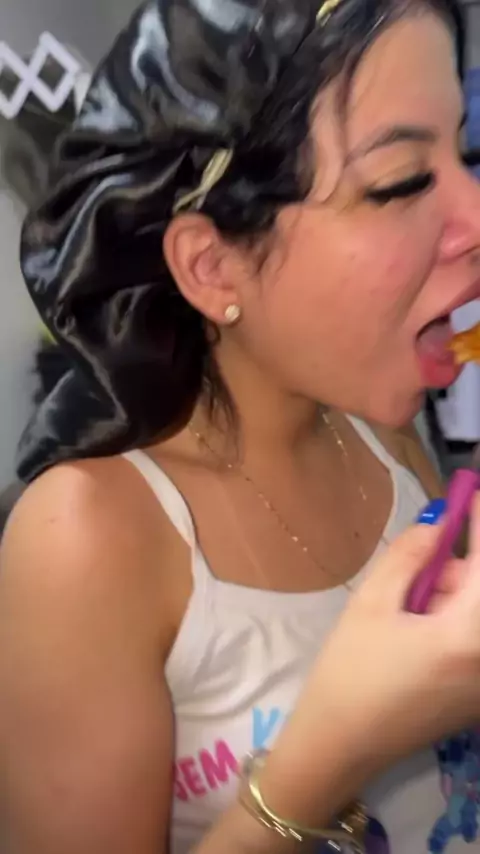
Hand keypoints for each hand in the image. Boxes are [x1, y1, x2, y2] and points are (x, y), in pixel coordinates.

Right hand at [261, 495, 479, 818]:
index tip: (471, 492)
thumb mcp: (371, 604)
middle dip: (457, 569)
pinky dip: (454, 620)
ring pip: (477, 614)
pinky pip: (473, 640)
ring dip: (453, 596)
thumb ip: (409, 556)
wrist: (339, 747)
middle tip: (416, 570)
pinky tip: (415, 633)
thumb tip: (438, 524)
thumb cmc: (349, 672)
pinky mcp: (478, 696)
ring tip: (403, 612)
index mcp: (468, 637)